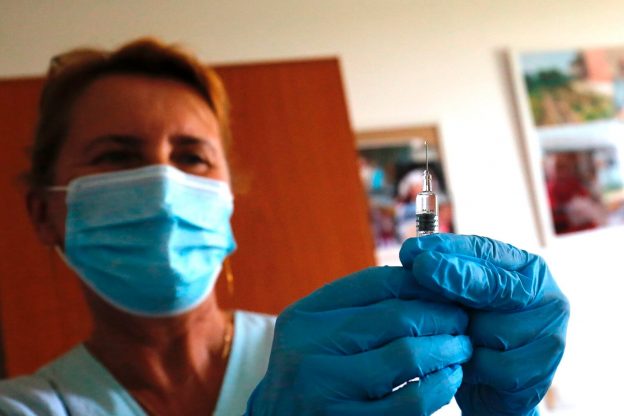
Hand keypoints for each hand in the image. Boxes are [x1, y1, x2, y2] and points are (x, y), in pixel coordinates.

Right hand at [245, 266, 472, 415]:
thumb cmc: (312, 378)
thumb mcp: (318, 336)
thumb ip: (358, 311)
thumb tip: (425, 281)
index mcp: (303, 318)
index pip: (375, 283)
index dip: (421, 282)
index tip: (446, 289)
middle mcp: (306, 350)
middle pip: (394, 317)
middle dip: (441, 315)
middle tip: (462, 319)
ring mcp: (325, 392)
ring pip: (407, 356)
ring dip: (446, 349)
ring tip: (461, 347)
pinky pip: (410, 402)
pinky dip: (440, 386)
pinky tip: (449, 379)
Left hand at [400, 234, 569, 415]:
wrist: (491, 390)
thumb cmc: (473, 334)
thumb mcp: (460, 299)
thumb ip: (446, 276)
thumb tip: (412, 254)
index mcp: (528, 269)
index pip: (486, 251)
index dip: (449, 249)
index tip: (414, 250)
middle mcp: (548, 296)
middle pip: (494, 284)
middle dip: (453, 275)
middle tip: (419, 267)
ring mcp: (551, 333)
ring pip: (489, 327)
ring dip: (462, 336)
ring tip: (457, 343)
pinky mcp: (542, 370)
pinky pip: (492, 363)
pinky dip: (472, 366)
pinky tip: (467, 367)